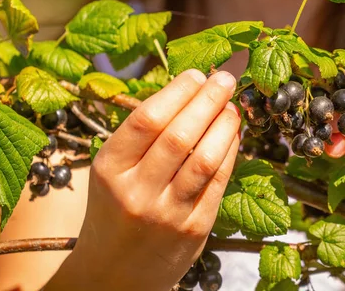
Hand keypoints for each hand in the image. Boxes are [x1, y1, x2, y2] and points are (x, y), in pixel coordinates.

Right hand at [49, 69, 240, 289]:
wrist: (114, 272)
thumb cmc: (114, 209)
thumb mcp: (112, 171)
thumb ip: (141, 137)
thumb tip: (187, 92)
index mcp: (110, 168)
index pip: (147, 119)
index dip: (178, 91)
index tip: (197, 74)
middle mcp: (136, 191)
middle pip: (179, 135)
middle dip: (208, 100)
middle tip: (225, 79)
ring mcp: (166, 213)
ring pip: (204, 159)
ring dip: (225, 125)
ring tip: (233, 105)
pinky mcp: (193, 230)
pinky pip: (217, 183)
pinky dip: (230, 152)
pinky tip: (234, 134)